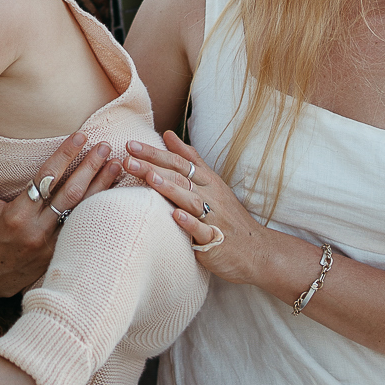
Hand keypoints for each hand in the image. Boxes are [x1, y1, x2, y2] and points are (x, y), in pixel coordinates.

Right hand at [0, 125, 120, 296]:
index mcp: (15, 215)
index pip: (44, 179)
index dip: (64, 156)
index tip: (81, 137)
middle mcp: (36, 230)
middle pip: (69, 195)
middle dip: (90, 168)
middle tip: (106, 146)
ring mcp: (52, 244)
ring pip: (82, 212)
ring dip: (102, 187)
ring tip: (118, 165)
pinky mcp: (61, 253)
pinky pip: (84, 227)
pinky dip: (100, 209)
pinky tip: (115, 193)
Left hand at [125, 130, 269, 284]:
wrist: (257, 250)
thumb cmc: (228, 216)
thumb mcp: (212, 182)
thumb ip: (190, 158)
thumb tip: (168, 134)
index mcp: (207, 182)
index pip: (179, 162)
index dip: (155, 153)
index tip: (130, 145)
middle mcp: (210, 196)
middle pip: (180, 177)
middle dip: (153, 167)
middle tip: (128, 158)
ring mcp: (214, 218)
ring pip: (190, 200)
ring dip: (170, 189)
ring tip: (149, 178)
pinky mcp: (216, 240)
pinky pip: (203, 231)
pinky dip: (190, 223)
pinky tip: (176, 216)